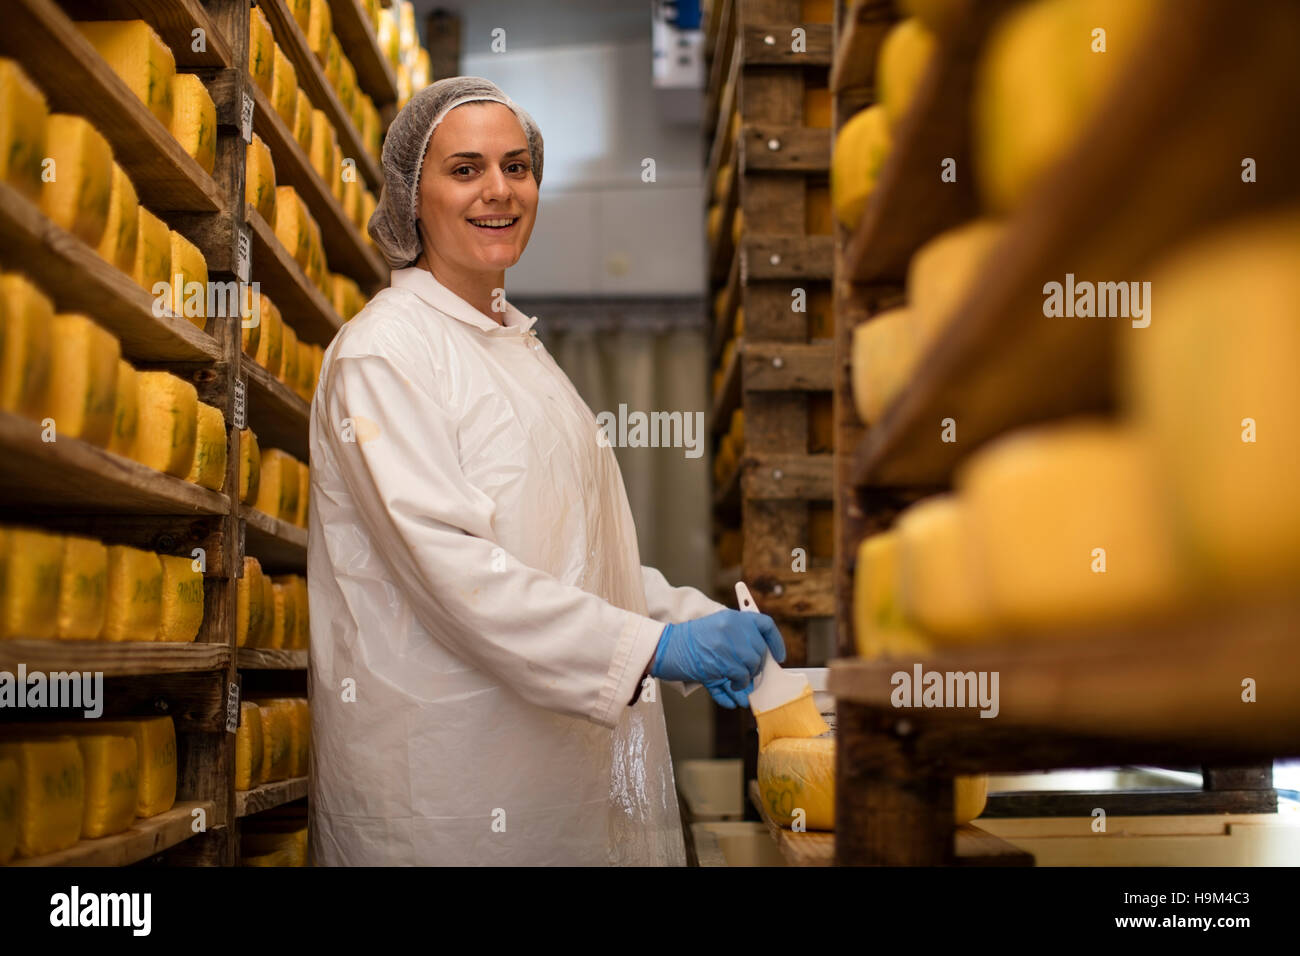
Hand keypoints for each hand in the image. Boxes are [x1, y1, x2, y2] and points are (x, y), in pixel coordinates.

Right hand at [651, 610, 784, 708]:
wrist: (665, 648)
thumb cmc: (688, 642)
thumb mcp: (715, 629)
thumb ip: (738, 640)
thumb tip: (759, 662)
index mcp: (732, 617)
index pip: (764, 624)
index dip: (776, 641)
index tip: (779, 655)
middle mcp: (732, 628)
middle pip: (760, 650)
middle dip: (756, 667)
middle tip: (748, 674)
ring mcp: (726, 645)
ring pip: (751, 667)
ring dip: (745, 680)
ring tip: (735, 682)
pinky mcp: (720, 663)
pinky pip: (740, 679)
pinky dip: (737, 689)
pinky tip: (731, 690)